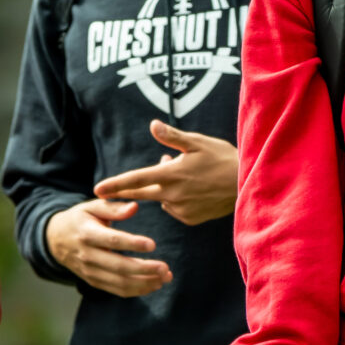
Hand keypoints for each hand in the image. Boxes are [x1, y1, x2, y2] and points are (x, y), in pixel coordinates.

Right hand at [45, 198, 172, 296]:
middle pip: (118, 267)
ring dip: (144, 283)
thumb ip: (113, 208)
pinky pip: (116, 290)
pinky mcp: (93, 281)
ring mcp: (90, 272)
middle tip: (165, 268)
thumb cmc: (79, 219)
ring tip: (165, 278)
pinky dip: (136, 291)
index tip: (153, 244)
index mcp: (87, 234)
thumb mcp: (91, 207)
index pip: (112, 241)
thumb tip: (134, 207)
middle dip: (144, 270)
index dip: (133, 244)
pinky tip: (153, 285)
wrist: (55, 239)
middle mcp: (88, 256)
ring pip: (119, 283)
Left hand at [91, 120, 238, 225]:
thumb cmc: (223, 159)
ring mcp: (182, 209)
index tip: (96, 190)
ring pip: (162, 198)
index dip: (115, 185)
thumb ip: (172, 137)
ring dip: (164, 187)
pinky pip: (176, 208)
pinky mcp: (190, 218)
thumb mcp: (198, 142)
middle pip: (142, 193)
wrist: (247, 185)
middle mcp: (173, 194)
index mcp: (172, 174)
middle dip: (126, 191)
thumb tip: (153, 125)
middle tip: (108, 191)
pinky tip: (193, 189)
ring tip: (185, 173)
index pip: (136, 180)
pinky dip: (178, 199)